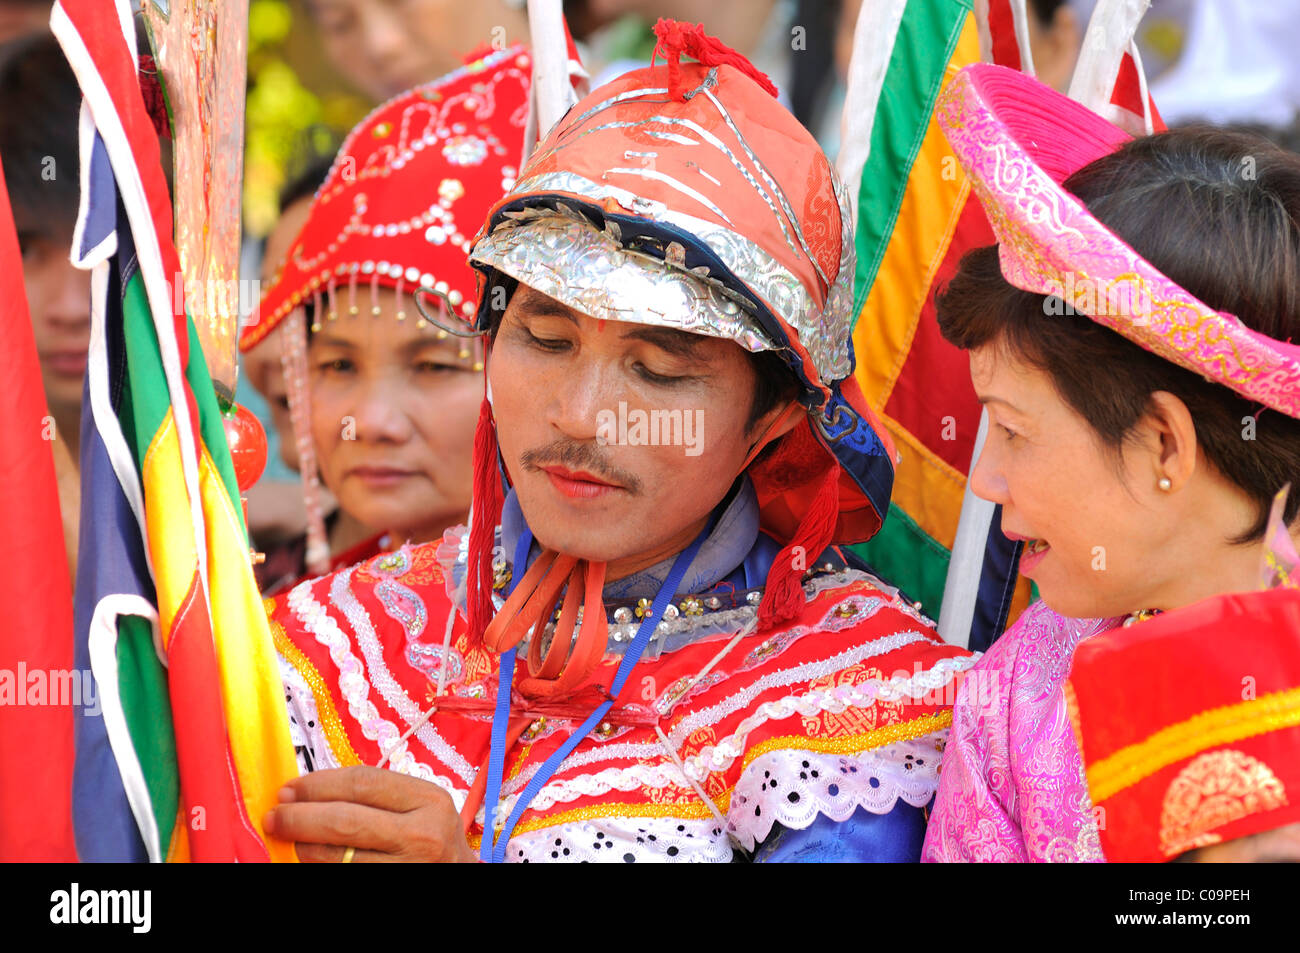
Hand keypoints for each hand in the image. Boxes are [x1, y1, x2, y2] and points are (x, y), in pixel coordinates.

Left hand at [263, 766, 475, 862]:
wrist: (458, 877)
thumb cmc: (432, 842)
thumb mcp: (421, 808)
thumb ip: (378, 797)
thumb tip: (311, 792)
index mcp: (429, 800)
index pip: (362, 783)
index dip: (318, 784)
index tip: (290, 788)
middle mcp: (422, 835)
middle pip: (345, 820)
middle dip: (301, 817)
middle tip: (275, 816)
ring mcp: (406, 868)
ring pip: (338, 857)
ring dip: (304, 848)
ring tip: (290, 840)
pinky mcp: (391, 888)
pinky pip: (344, 874)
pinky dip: (321, 866)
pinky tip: (309, 860)